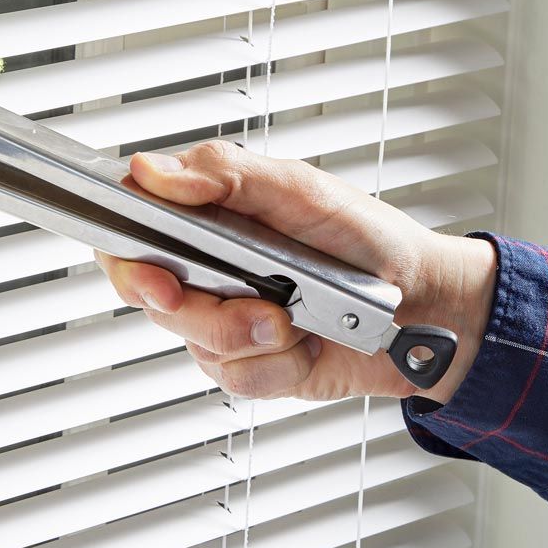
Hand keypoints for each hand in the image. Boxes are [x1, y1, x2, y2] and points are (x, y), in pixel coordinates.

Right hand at [95, 142, 496, 403]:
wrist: (424, 306)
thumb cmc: (366, 238)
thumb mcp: (298, 188)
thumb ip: (224, 174)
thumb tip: (151, 170)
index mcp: (207, 217)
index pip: (131, 231)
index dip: (123, 257)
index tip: (150, 273)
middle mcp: (207, 269)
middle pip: (152, 297)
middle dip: (199, 308)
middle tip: (245, 300)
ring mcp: (224, 318)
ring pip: (194, 342)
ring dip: (250, 335)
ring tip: (296, 315)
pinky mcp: (249, 364)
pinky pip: (234, 377)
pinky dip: (276, 365)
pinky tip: (304, 344)